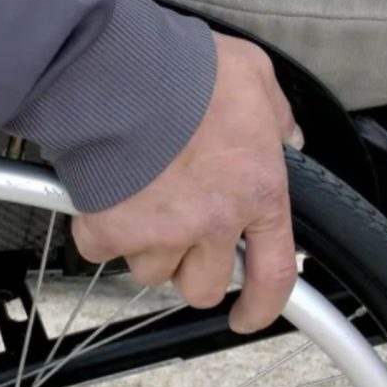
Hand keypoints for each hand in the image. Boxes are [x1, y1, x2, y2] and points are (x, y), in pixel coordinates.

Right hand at [72, 32, 302, 332]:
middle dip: (190, 268)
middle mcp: (212, 224)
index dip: (262, 306)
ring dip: (146, 246)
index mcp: (256, 192)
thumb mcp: (254, 78)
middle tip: (178, 233)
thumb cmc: (187, 71)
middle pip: (203, 287)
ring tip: (139, 199)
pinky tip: (105, 194)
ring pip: (152, 271)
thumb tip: (286, 136)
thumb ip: (276, 115)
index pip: (273, 273)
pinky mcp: (111, 231)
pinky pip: (103, 251)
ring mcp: (160, 233)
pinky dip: (101, 229)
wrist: (120, 71)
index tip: (247, 316)